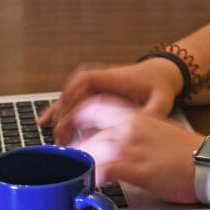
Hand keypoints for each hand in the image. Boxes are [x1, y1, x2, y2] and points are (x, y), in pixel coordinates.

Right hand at [38, 59, 183, 142]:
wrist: (162, 74)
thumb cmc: (160, 84)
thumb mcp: (161, 100)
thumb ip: (151, 113)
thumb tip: (140, 126)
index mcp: (115, 77)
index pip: (87, 80)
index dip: (73, 94)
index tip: (66, 112)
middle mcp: (101, 79)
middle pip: (73, 91)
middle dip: (64, 112)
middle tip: (60, 134)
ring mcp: (97, 86)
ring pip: (70, 96)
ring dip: (58, 112)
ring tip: (49, 131)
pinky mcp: (95, 94)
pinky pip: (73, 100)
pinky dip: (60, 110)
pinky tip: (47, 122)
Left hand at [67, 96, 201, 203]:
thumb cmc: (191, 153)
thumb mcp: (161, 132)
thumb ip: (138, 135)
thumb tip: (123, 146)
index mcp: (136, 116)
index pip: (96, 106)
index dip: (77, 116)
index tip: (69, 127)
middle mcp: (129, 127)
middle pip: (87, 132)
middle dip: (72, 148)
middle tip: (66, 161)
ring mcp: (130, 146)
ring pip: (90, 151)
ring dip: (79, 165)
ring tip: (73, 177)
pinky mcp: (134, 167)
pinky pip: (102, 171)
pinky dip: (92, 179)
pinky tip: (89, 187)